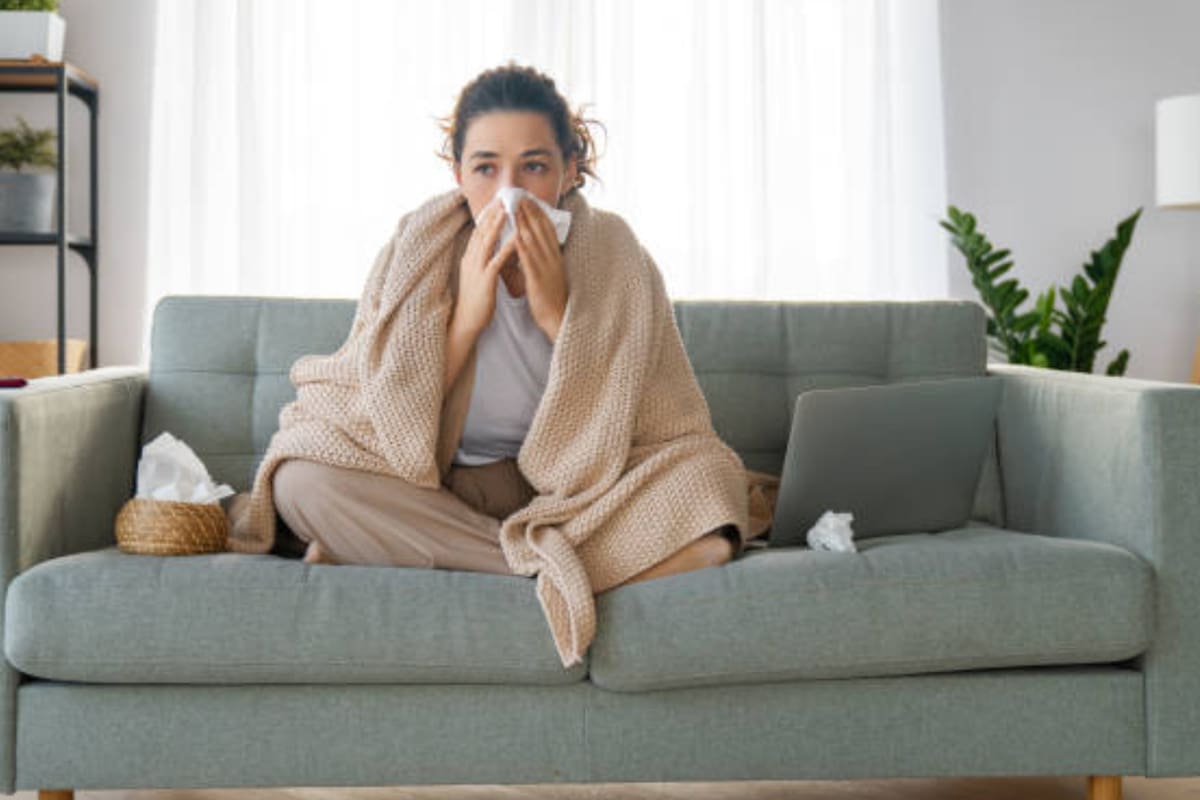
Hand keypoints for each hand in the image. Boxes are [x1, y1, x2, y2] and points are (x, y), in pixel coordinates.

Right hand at [453, 202, 517, 335]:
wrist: (466, 321)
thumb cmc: (475, 300)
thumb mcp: (476, 275)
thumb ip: (482, 260)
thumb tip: (488, 249)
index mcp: (470, 258)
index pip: (478, 232)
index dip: (487, 216)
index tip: (496, 202)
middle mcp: (471, 260)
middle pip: (481, 231)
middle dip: (492, 213)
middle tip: (502, 197)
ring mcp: (477, 269)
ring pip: (487, 241)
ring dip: (498, 224)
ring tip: (508, 209)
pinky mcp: (485, 280)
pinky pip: (497, 260)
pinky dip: (507, 247)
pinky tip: (516, 237)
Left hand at [515, 197, 567, 341]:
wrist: (558, 316)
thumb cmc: (551, 296)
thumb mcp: (550, 271)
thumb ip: (543, 257)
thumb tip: (533, 245)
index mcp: (555, 255)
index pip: (547, 228)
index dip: (538, 212)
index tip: (529, 199)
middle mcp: (552, 258)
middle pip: (540, 230)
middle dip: (529, 211)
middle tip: (519, 196)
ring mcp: (546, 267)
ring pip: (534, 240)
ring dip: (523, 222)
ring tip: (514, 208)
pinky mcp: (538, 279)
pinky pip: (529, 260)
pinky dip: (521, 246)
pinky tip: (514, 235)